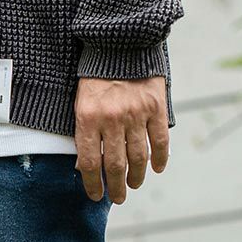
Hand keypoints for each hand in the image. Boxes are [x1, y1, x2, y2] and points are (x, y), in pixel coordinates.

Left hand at [74, 76, 170, 203]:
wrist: (120, 43)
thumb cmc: (96, 76)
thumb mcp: (80, 102)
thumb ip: (84, 131)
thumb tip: (85, 165)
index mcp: (88, 117)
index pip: (90, 162)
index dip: (92, 184)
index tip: (95, 195)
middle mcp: (112, 119)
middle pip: (115, 165)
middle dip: (116, 187)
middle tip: (118, 198)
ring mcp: (136, 114)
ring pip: (138, 157)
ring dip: (137, 177)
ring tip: (135, 185)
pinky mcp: (155, 107)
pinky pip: (160, 141)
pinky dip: (160, 158)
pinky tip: (157, 168)